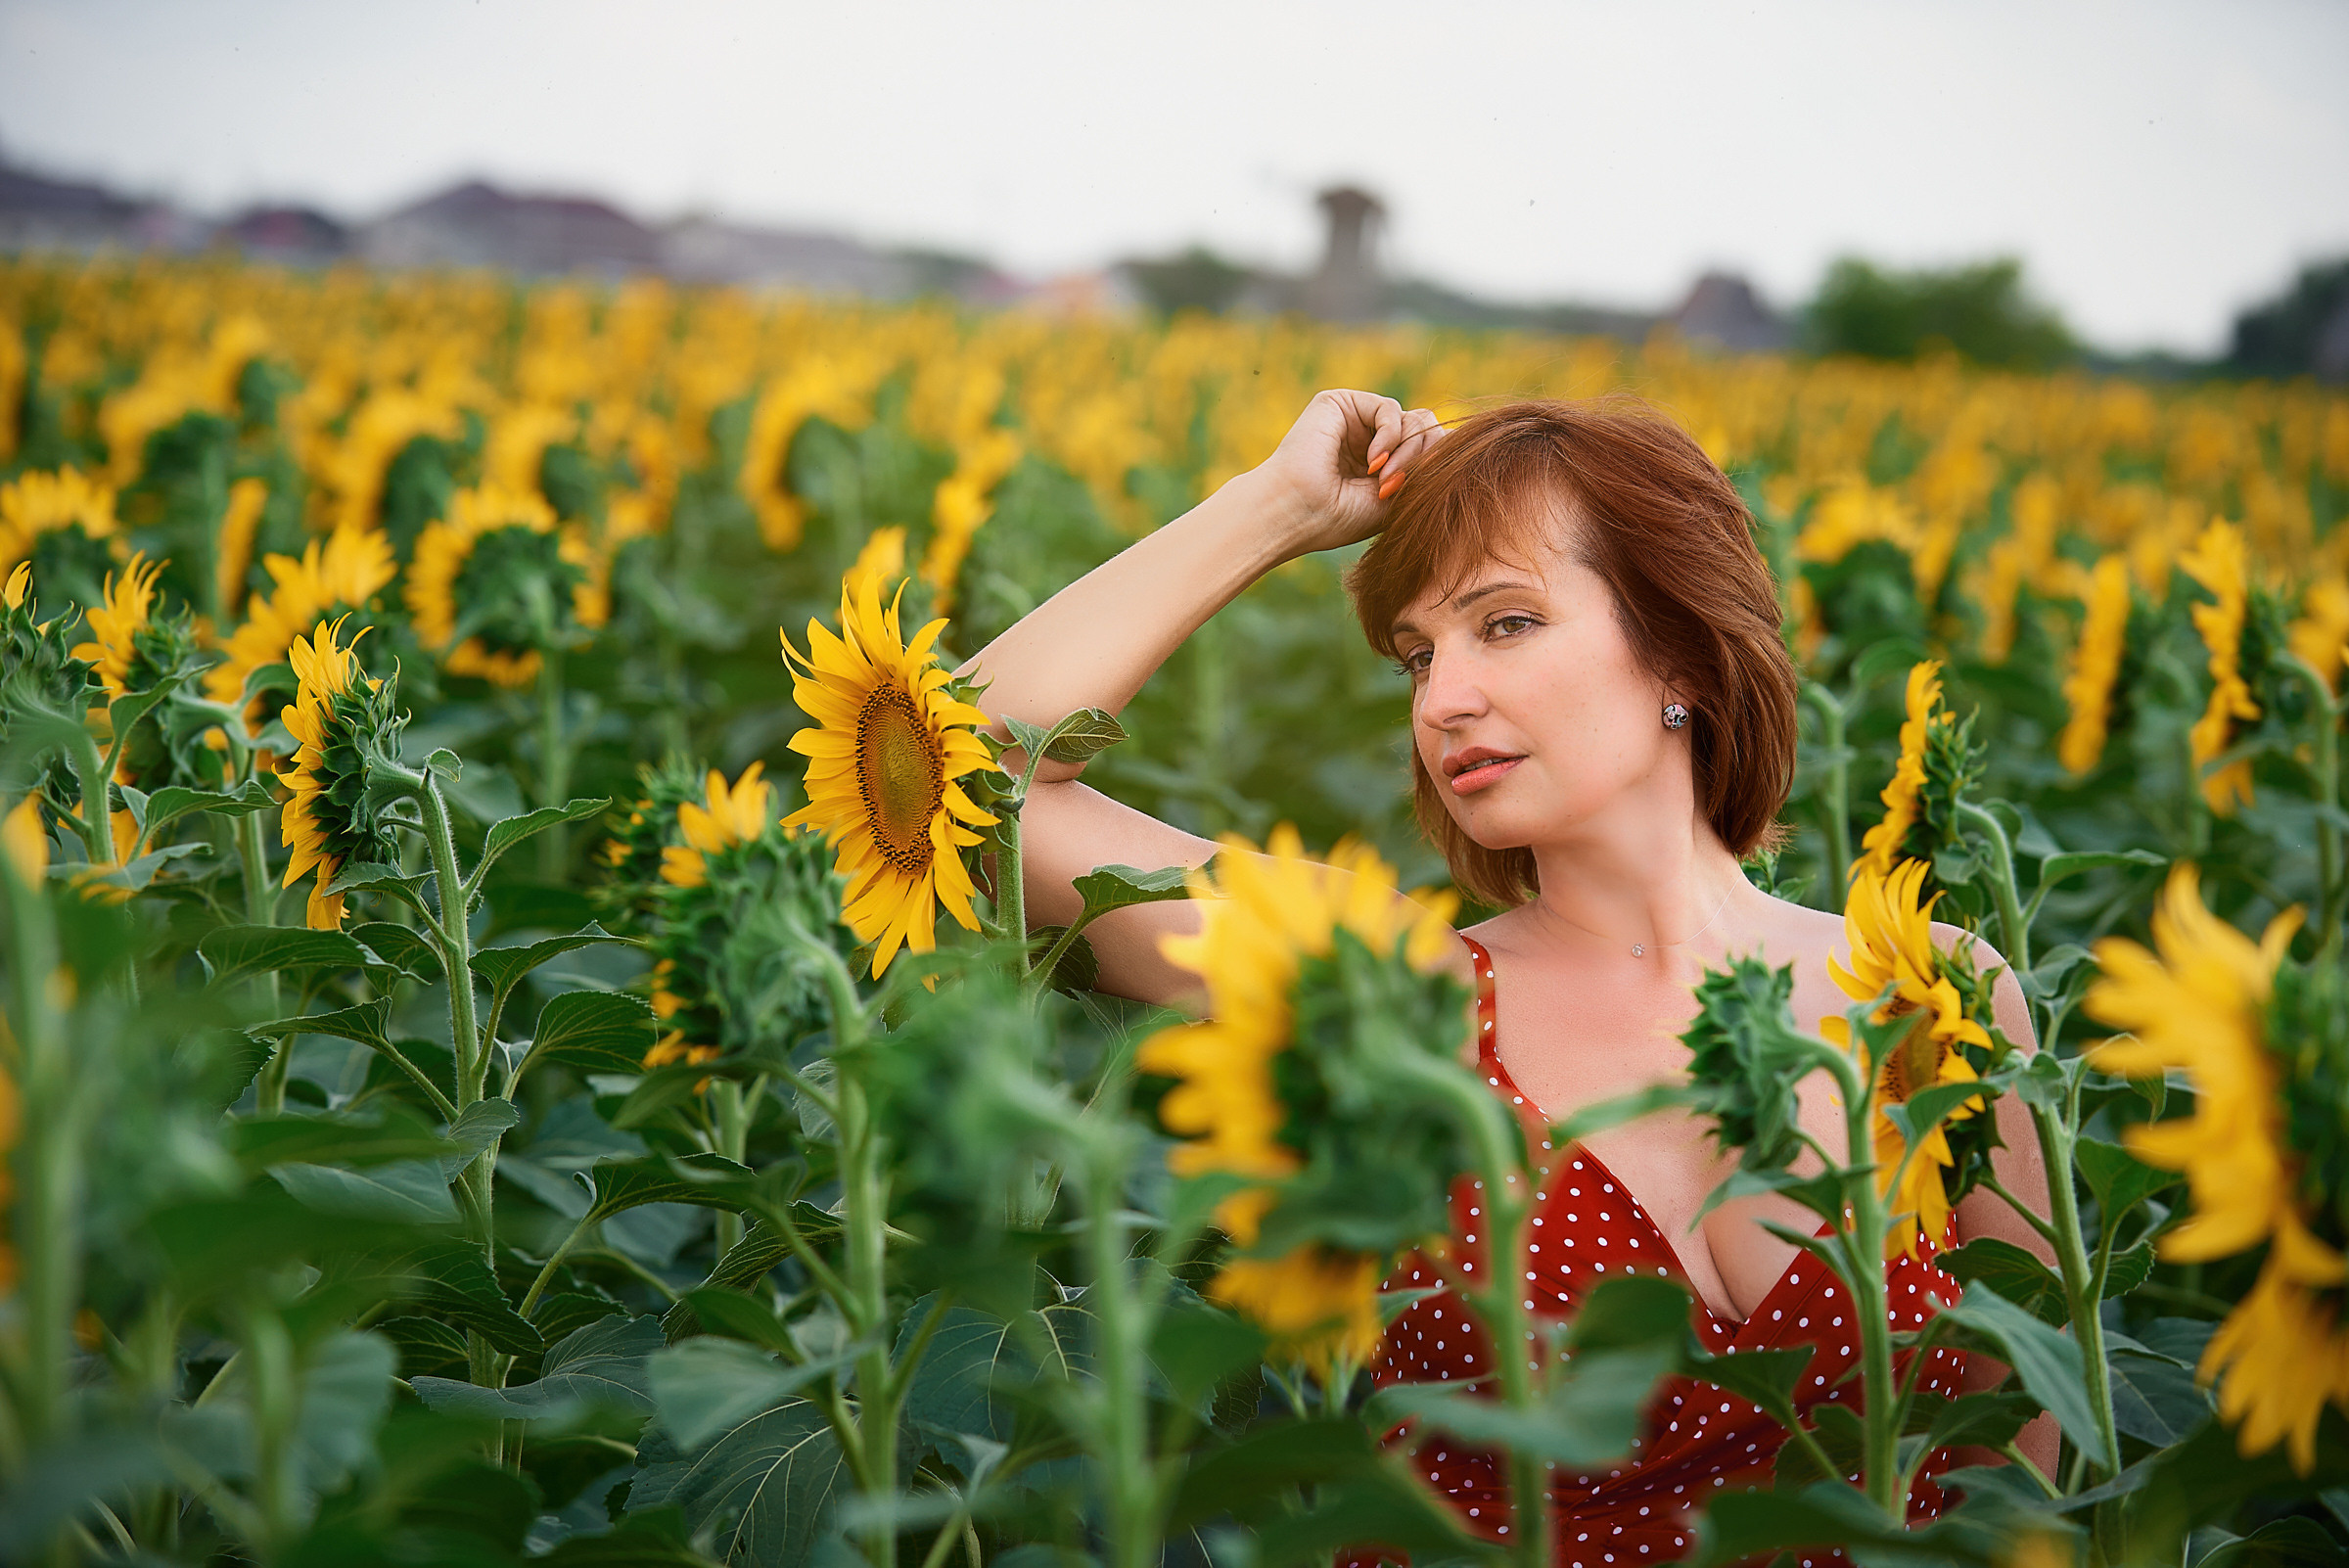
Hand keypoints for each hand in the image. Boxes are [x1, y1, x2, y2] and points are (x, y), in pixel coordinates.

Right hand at [1248, 389, 1446, 556]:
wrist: (1296, 512)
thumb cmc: (1339, 517)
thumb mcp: (1396, 498)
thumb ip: (1424, 469)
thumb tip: (1453, 439)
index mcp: (1382, 462)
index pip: (1429, 448)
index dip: (1432, 466)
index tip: (1413, 497)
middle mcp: (1370, 437)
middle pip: (1426, 430)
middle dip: (1421, 459)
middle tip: (1394, 487)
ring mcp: (1356, 419)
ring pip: (1414, 419)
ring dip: (1406, 451)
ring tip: (1383, 480)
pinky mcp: (1341, 402)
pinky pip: (1391, 408)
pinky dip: (1390, 436)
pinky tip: (1372, 460)